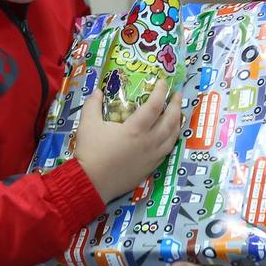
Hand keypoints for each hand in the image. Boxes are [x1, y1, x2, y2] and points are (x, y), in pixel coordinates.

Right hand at [74, 80, 182, 202]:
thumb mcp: (87, 124)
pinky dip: (172, 139)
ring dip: (177, 122)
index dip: (160, 92)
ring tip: (177, 113)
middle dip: (175, 106)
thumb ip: (93, 105)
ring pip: (172, 137)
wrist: (90, 183)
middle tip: (177, 95)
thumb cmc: (90, 152)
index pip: (154, 106)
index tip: (162, 82)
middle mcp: (149, 142)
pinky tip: (169, 135)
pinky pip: (167, 151)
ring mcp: (152, 156)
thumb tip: (98, 91)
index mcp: (135, 129)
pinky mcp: (150, 168)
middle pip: (170, 121)